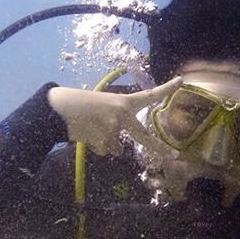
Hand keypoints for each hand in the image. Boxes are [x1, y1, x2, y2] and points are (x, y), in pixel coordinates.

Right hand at [48, 77, 181, 157]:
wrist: (58, 110)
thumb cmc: (79, 104)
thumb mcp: (103, 106)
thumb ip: (117, 122)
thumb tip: (117, 148)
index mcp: (123, 102)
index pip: (148, 95)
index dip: (165, 88)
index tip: (181, 81)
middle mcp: (122, 116)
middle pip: (143, 137)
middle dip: (159, 149)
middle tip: (175, 157)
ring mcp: (113, 130)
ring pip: (115, 147)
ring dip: (105, 142)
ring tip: (89, 128)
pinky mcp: (103, 142)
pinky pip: (104, 150)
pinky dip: (96, 146)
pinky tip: (85, 135)